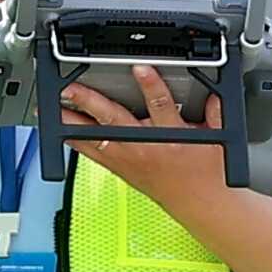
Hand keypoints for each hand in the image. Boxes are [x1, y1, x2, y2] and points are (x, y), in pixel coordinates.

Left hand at [65, 61, 235, 207]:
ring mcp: (128, 159)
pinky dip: (74, 140)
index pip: (160, 106)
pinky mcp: (119, 169)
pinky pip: (91, 154)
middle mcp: (145, 148)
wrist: (198, 203)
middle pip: (114, 120)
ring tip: (53, 107)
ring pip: (94, 137)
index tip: (139, 68)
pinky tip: (59, 130)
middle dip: (91, 102)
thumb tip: (216, 93)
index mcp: (172, 137)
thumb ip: (216, 113)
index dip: (150, 86)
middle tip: (72, 88)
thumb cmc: (205, 172)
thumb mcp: (218, 139)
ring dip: (71, 121)